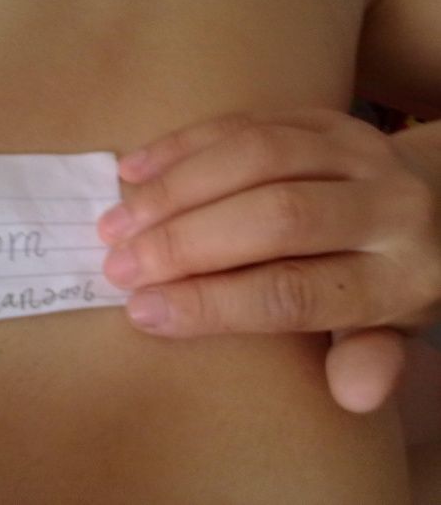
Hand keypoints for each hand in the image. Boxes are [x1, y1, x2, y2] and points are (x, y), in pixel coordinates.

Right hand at [99, 109, 440, 412]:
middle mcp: (385, 207)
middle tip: (116, 266)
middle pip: (275, 216)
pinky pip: (245, 119)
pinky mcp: (322, 115)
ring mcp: (355, 149)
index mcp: (398, 277)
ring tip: (114, 224)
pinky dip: (182, 145)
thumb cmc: (398, 274)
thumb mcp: (396, 328)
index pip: (296, 292)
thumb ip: (373, 356)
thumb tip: (354, 396)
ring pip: (255, 155)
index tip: (142, 312)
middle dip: (184, 242)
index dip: (212, 303)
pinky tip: (133, 171)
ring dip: (174, 189)